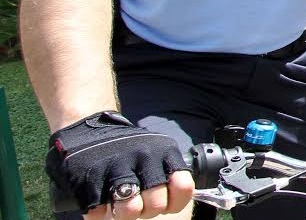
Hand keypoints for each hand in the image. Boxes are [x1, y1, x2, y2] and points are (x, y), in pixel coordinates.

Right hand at [45, 111, 192, 218]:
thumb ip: (166, 174)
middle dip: (147, 210)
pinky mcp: (90, 179)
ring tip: (119, 204)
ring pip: (130, 210)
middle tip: (138, 203)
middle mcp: (144, 157)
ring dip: (124, 213)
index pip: (183, 187)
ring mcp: (116, 167)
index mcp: (165, 151)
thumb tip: (173, 202)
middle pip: (156, 204)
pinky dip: (100, 213)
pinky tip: (101, 201)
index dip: (174, 202)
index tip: (165, 202)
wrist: (88, 130)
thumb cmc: (128, 150)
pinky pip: (100, 213)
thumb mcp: (156, 153)